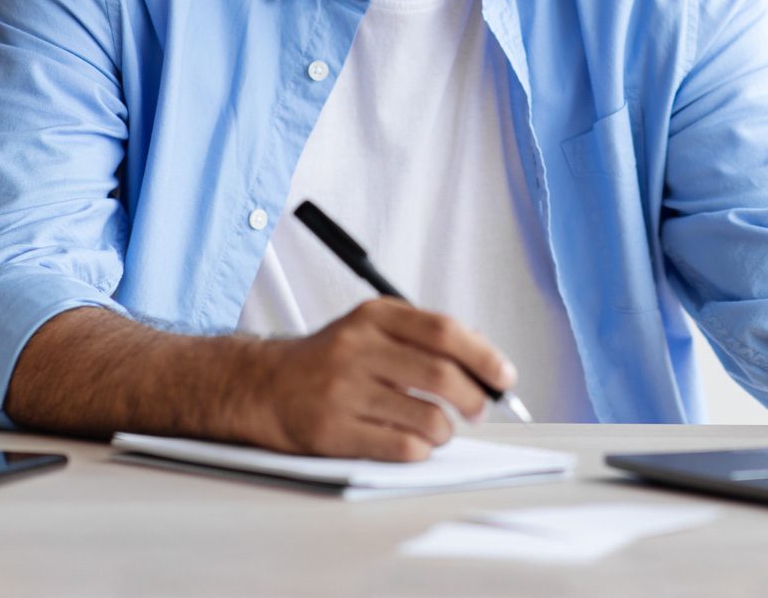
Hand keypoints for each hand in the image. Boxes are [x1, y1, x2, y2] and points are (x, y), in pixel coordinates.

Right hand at [234, 298, 517, 460]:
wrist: (264, 386)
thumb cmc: (330, 360)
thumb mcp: (371, 328)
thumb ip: (423, 335)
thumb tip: (485, 355)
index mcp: (374, 317)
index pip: (444, 330)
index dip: (483, 355)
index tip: (503, 376)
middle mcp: (357, 348)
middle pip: (442, 375)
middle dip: (474, 399)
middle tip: (479, 409)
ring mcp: (343, 390)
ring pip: (427, 417)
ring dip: (446, 430)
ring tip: (440, 429)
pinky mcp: (332, 430)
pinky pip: (401, 447)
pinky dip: (421, 449)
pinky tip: (414, 443)